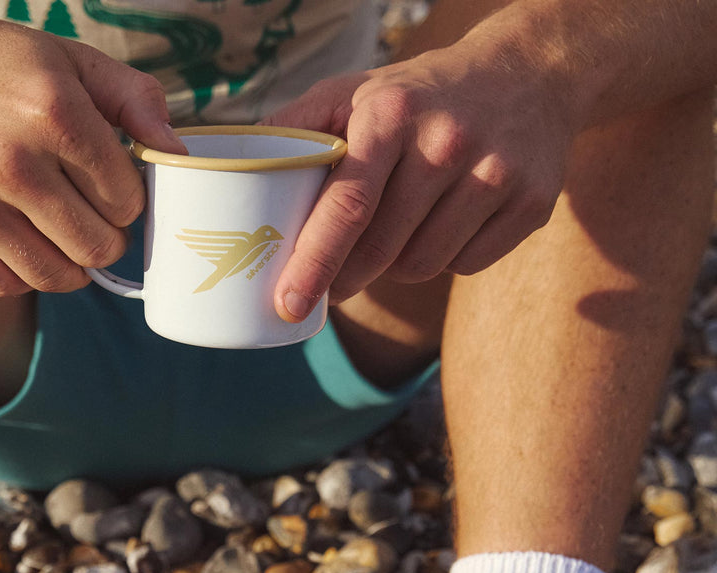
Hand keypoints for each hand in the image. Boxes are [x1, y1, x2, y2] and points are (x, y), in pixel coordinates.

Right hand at [0, 4, 184, 294]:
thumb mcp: (65, 58)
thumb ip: (131, 97)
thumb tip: (176, 150)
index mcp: (53, 112)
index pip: (126, 200)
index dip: (127, 198)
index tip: (110, 187)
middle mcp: (11, 162)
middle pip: (98, 247)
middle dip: (106, 237)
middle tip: (92, 217)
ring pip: (57, 276)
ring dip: (71, 265)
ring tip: (64, 237)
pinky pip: (6, 285)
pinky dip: (24, 274)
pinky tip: (23, 243)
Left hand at [262, 35, 573, 319]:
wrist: (531, 72)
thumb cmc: (421, 94)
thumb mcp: (357, 90)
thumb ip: (297, 127)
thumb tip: (237, 171)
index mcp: (393, 114)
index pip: (346, 206)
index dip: (313, 264)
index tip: (288, 304)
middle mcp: (448, 141)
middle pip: (381, 250)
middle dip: (346, 278)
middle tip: (332, 283)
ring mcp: (496, 173)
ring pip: (421, 266)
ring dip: (396, 267)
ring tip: (396, 235)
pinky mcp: (531, 204)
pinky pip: (464, 266)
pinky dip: (446, 259)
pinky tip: (445, 225)